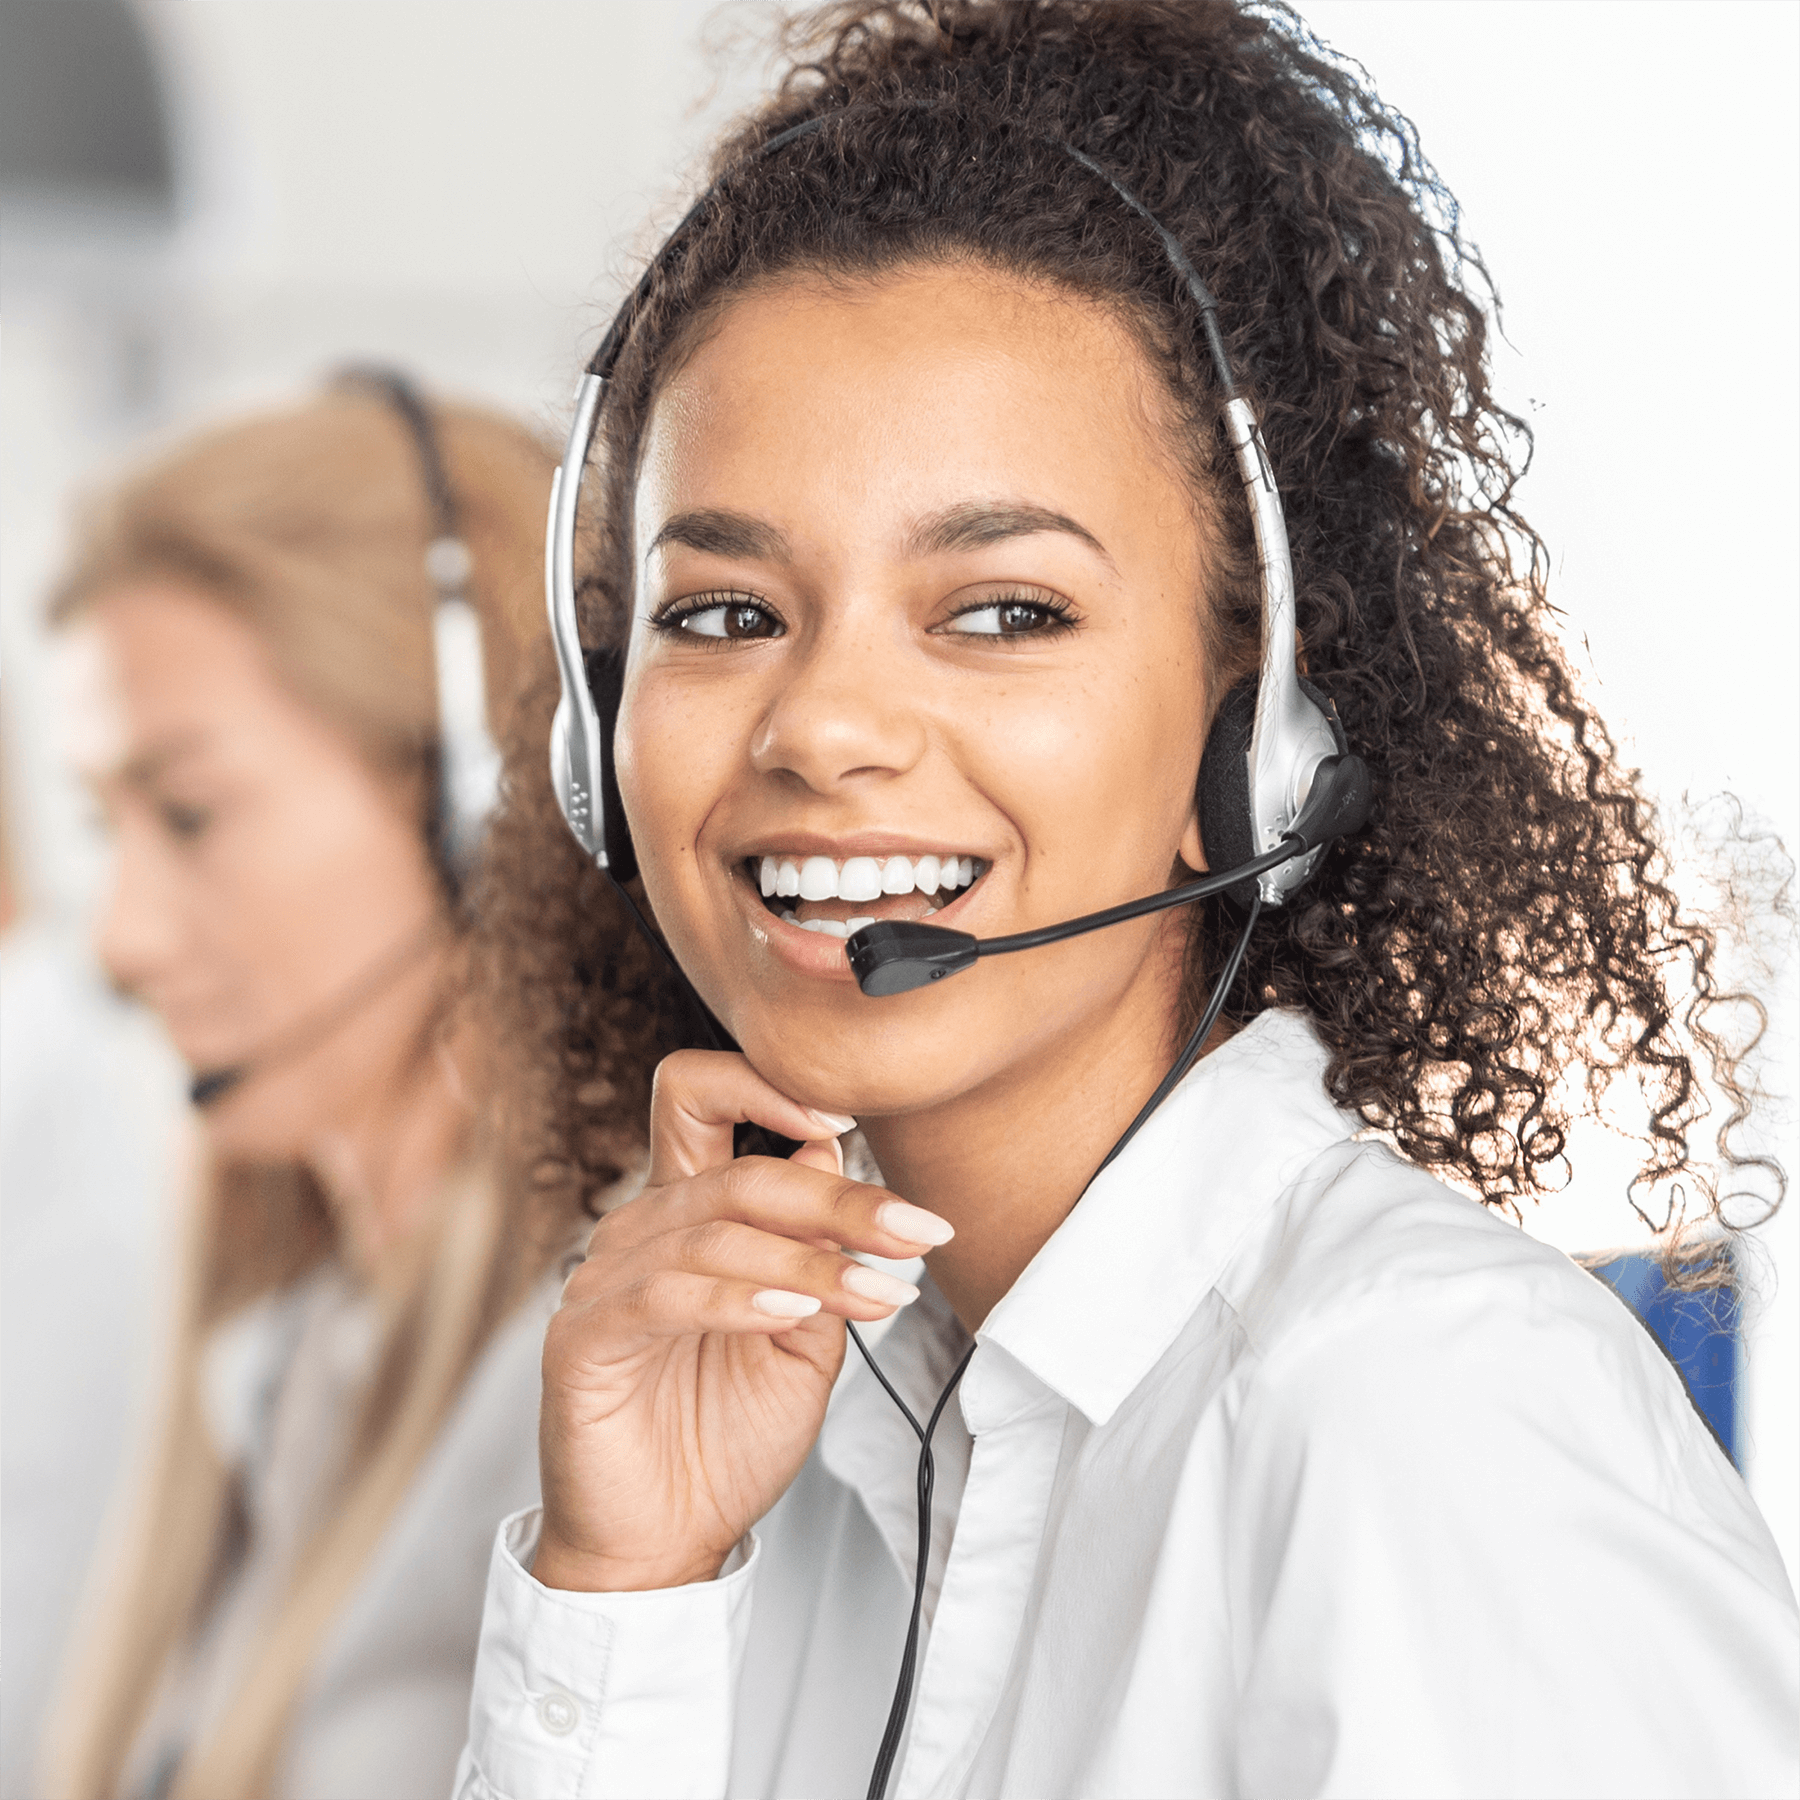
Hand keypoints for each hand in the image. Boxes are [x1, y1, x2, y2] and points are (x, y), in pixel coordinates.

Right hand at [533, 1049, 953, 1592]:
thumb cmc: (728, 1435)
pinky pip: (663, 1295)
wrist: (667, 1542)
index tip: (856, 1117)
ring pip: (715, 1233)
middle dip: (840, 1199)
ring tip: (877, 1293)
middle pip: (739, 1172)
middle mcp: (641, 1229)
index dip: (766, 1085)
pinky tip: (793, 1314)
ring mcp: (604, 1279)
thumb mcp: (804, 1335)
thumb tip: (839, 1156)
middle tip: (915, 1231)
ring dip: (810, 1262)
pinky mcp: (583, 1338)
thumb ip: (819, 1254)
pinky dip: (738, 1298)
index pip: (702, 1096)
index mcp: (688, 1211)